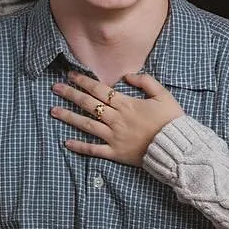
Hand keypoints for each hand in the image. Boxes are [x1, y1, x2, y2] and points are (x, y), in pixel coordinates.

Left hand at [50, 70, 184, 165]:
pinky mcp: (115, 153)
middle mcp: (116, 119)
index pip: (100, 90)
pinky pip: (94, 150)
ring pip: (86, 125)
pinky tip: (66, 143)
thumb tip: (128, 76)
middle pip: (88, 104)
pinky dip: (80, 147)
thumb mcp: (163, 94)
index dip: (84, 81)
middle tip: (55, 88)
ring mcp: (114, 137)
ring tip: (53, 111)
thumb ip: (146, 81)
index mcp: (126, 104)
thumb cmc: (171, 120)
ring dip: (69, 117)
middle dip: (70, 94)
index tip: (71, 75)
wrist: (175, 147)